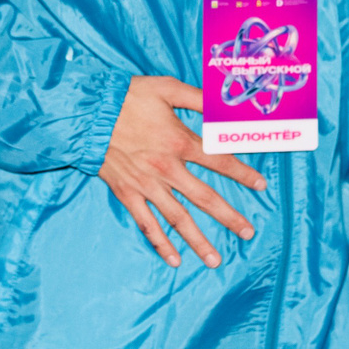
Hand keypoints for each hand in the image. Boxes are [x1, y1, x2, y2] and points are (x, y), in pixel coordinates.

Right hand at [98, 76, 265, 267]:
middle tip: (248, 232)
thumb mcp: (166, 88)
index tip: (261, 185)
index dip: (243, 173)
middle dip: (229, 216)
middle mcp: (167, 170)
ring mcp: (147, 185)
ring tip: (215, 260)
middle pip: (205, 198)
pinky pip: (146, 223)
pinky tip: (174, 260)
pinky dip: (160, 243)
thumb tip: (224, 105)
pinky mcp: (127, 194)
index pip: (220, 161)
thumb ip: (198, 98)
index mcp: (179, 142)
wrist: (87, 113)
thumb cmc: (127, 97)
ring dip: (198, 240)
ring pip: (178, 219)